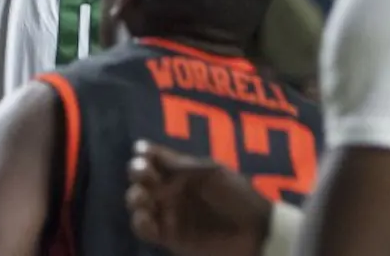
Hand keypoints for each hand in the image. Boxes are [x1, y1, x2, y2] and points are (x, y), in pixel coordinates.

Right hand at [126, 141, 270, 255]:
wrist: (254, 231)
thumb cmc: (237, 195)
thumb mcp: (213, 173)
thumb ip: (182, 165)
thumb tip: (148, 153)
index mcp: (181, 170)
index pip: (155, 157)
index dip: (144, 152)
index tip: (142, 151)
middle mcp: (170, 189)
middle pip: (141, 178)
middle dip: (137, 172)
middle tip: (142, 173)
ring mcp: (168, 213)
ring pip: (138, 203)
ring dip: (134, 197)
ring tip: (143, 198)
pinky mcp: (169, 237)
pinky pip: (145, 230)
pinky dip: (140, 223)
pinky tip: (147, 218)